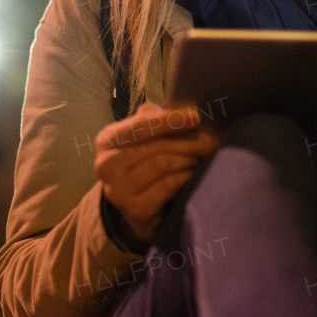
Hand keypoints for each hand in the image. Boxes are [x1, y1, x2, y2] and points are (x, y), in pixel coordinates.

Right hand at [94, 101, 221, 247]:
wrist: (135, 207)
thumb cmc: (142, 164)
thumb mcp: (143, 139)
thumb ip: (155, 119)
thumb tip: (185, 108)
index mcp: (107, 140)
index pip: (142, 124)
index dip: (170, 120)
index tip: (196, 116)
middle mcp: (106, 164)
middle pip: (156, 145)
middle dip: (188, 141)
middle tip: (211, 140)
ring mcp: (117, 189)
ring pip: (163, 164)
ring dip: (188, 159)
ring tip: (201, 157)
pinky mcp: (134, 209)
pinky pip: (168, 185)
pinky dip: (184, 177)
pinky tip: (192, 174)